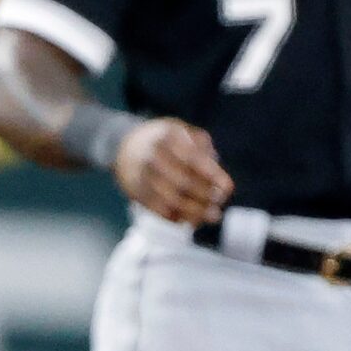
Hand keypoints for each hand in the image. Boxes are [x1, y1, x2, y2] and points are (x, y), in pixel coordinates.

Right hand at [113, 118, 233, 225]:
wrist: (123, 146)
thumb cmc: (163, 140)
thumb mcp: (182, 130)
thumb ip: (202, 146)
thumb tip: (216, 170)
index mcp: (168, 137)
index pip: (194, 160)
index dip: (212, 176)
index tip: (228, 189)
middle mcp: (153, 157)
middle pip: (183, 183)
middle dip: (205, 196)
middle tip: (219, 204)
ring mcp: (143, 177)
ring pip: (171, 200)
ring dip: (194, 212)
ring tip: (211, 216)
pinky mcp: (136, 193)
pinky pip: (158, 210)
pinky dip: (177, 218)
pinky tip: (191, 219)